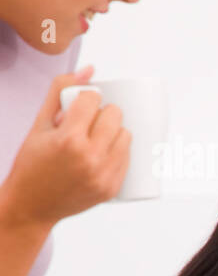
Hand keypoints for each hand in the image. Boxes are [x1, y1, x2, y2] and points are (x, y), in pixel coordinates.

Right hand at [0, 66, 130, 227]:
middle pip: (115, 116)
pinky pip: (127, 158)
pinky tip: (102, 152)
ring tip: (97, 136)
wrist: (32, 205)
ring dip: (115, 131)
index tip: (81, 104)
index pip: (93, 100)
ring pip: (126, 136)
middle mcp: (89, 157)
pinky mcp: (111, 188)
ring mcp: (103, 175)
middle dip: (105, 112)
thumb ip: (60, 93)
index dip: (88, 98)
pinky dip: (118, 151)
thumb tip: (90, 69)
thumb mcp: (39, 125)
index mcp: (68, 139)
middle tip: (90, 121)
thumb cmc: (32, 163)